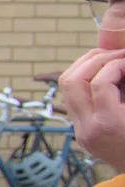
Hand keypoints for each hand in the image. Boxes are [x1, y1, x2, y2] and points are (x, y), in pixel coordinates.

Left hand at [60, 49, 124, 173]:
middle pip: (72, 81)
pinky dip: (87, 81)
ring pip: (67, 87)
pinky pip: (74, 98)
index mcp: (108, 125)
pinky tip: (108, 76)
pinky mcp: (81, 132)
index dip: (116, 64)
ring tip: (111, 59)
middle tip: (117, 54)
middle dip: (94, 59)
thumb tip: (123, 61)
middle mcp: (88, 129)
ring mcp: (81, 131)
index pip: (99, 83)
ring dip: (86, 66)